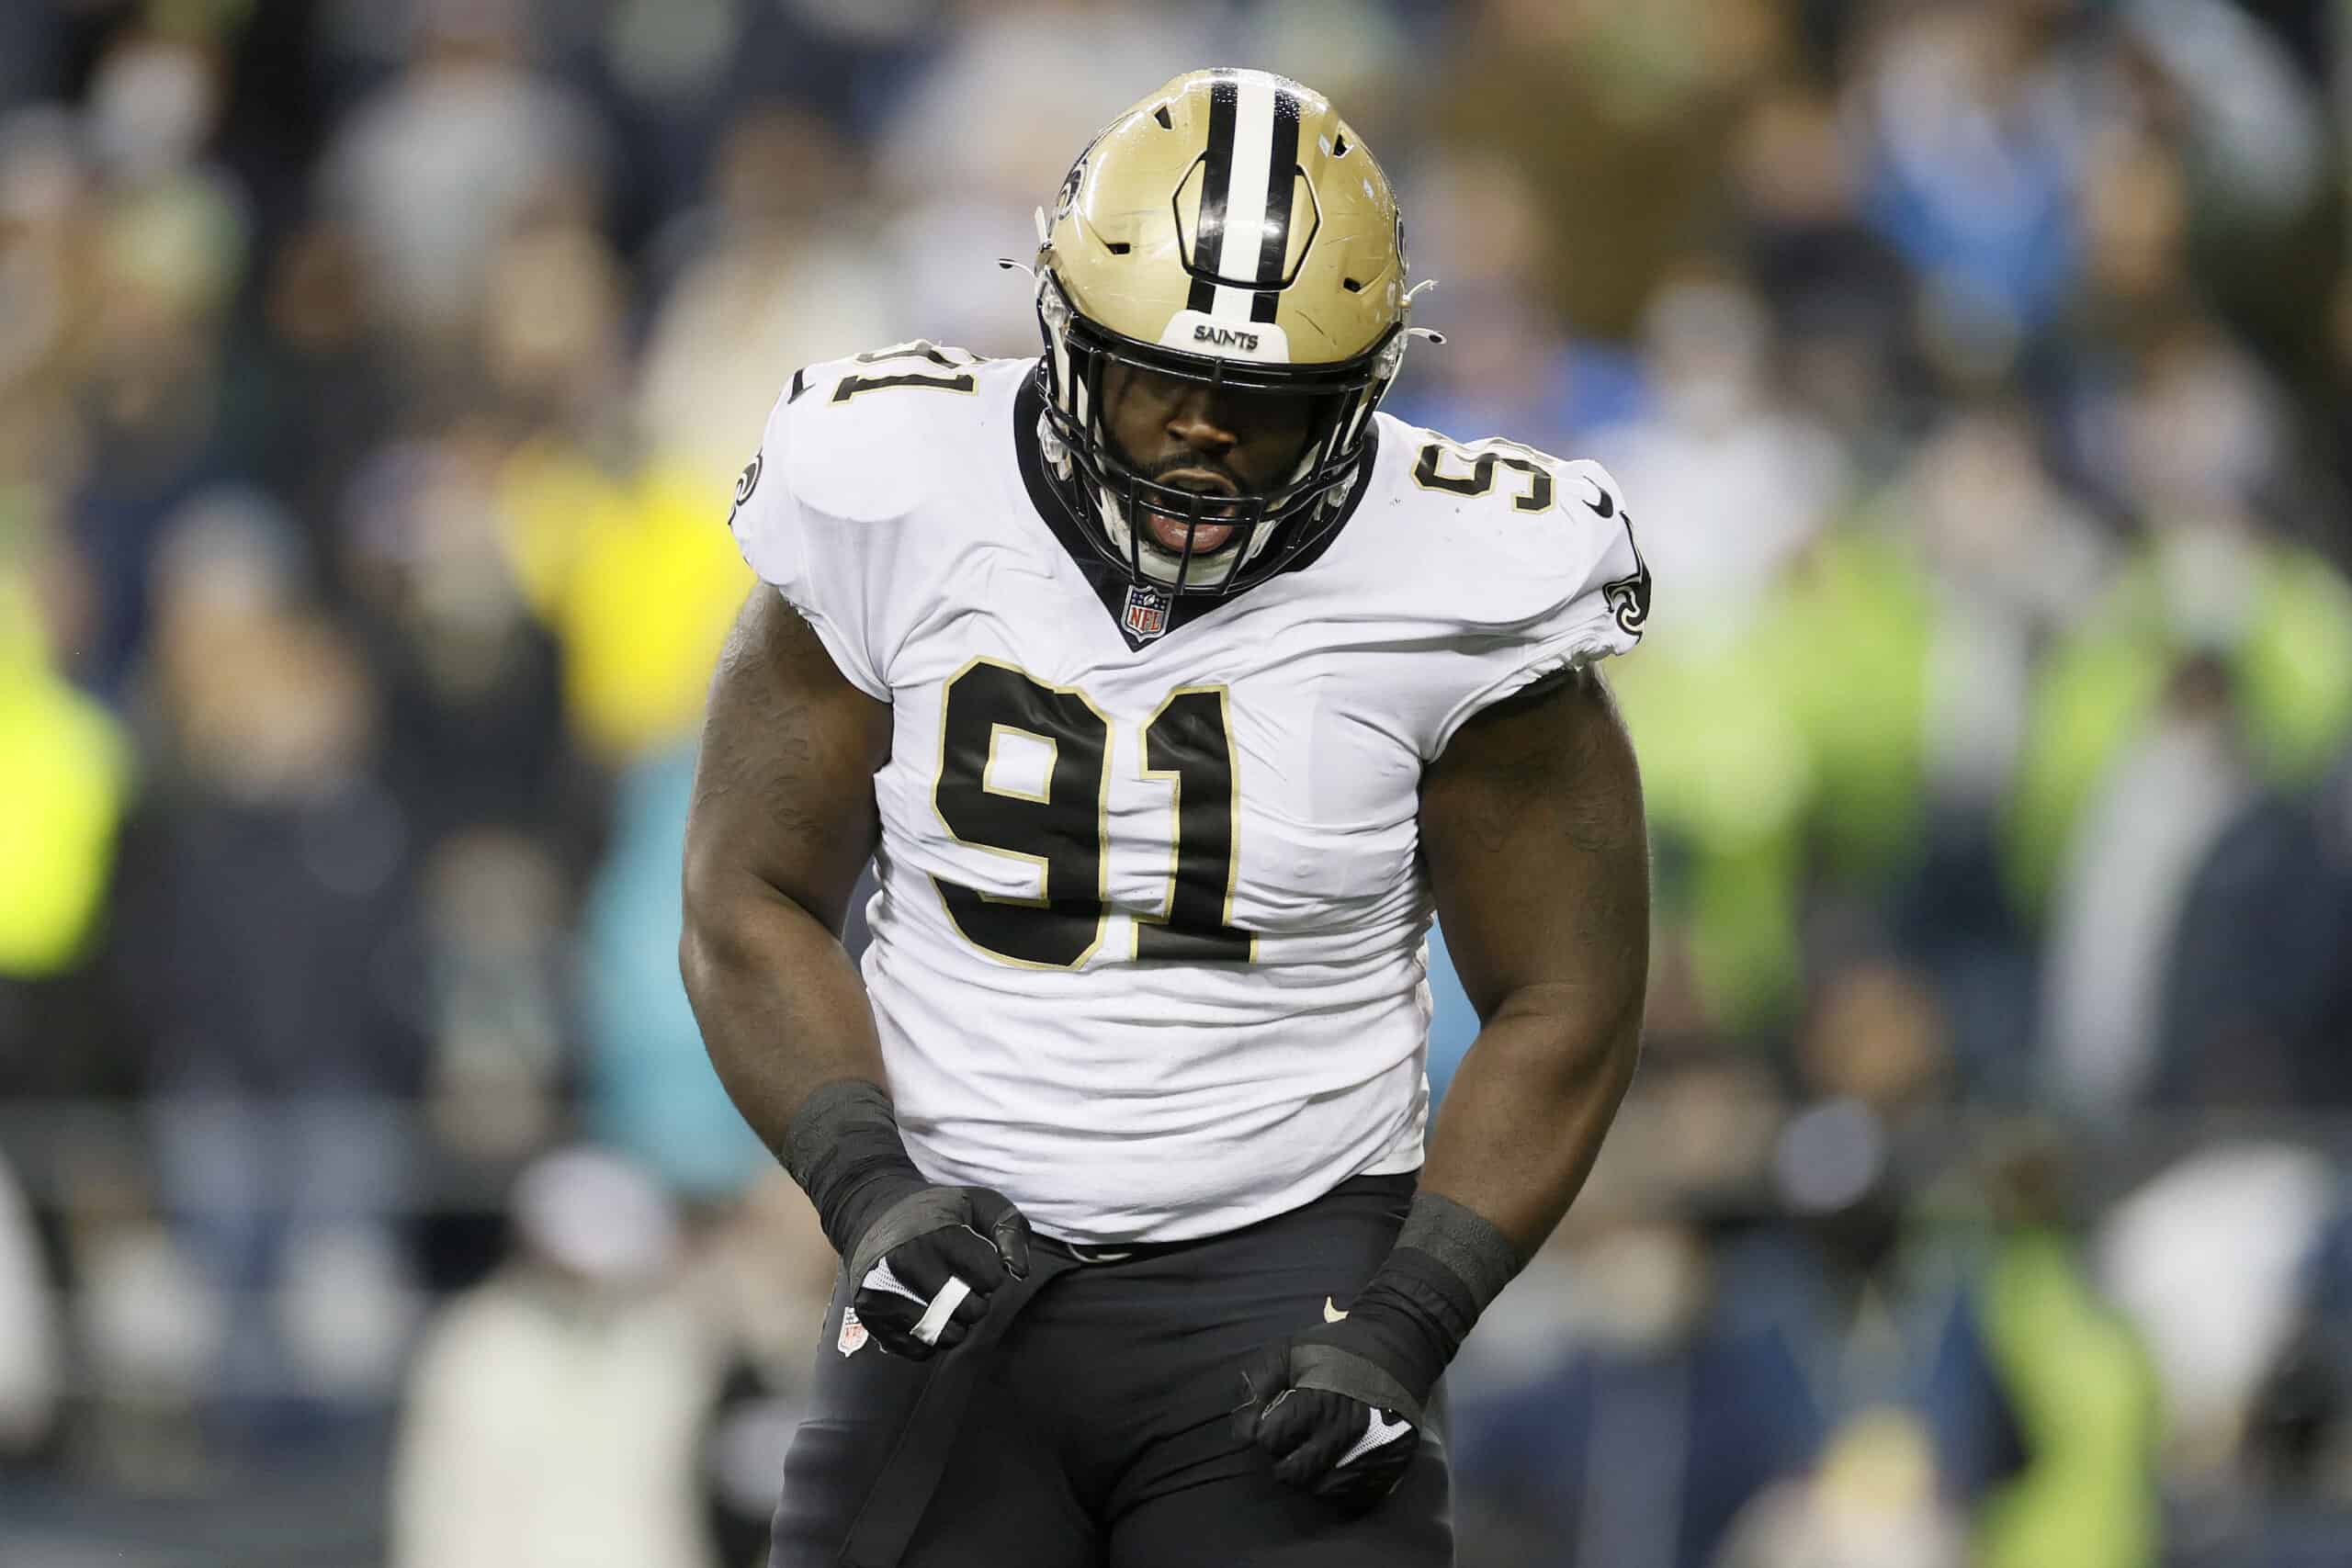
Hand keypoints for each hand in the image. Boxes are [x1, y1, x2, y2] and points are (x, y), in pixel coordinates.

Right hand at [844, 1184, 1031, 1359]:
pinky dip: (930, 1339)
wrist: (872, 1215)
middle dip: (976, 1302)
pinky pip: (918, 1349)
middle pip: (970, 1311)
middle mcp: (907, 1263)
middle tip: (962, 1284)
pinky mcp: (871, 1314)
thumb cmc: (935, 1213)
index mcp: (937, 1234)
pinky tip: (924, 1311)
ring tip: (946, 1300)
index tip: (975, 1261)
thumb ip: (1010, 1230)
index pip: (990, 1278)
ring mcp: (885, 1291)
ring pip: (945, 1336)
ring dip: (956, 1325)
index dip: (991, 1273)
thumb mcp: (979, 1204)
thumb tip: (1018, 1272)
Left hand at [1232, 1304, 1434, 1506]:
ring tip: (1313, 1450)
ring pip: (1318, 1489)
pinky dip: (1335, 1485)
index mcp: (1317, 1402)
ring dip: (1308, 1474)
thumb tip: (1242, 1431)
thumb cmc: (1337, 1350)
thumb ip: (1256, 1386)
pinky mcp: (1388, 1468)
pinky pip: (1349, 1496)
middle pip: (1292, 1472)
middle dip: (1283, 1458)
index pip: (1271, 1440)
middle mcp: (1345, 1433)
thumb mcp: (1288, 1352)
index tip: (1276, 1418)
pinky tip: (1334, 1463)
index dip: (1266, 1430)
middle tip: (1292, 1440)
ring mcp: (1369, 1455)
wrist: (1398, 1349)